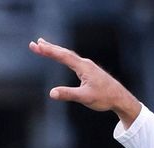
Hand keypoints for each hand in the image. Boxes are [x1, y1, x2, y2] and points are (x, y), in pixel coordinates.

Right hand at [28, 38, 142, 126]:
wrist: (120, 97)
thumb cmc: (104, 98)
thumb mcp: (85, 98)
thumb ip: (68, 94)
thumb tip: (51, 93)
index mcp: (83, 67)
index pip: (63, 56)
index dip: (49, 51)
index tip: (37, 46)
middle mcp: (85, 63)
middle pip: (64, 52)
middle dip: (48, 48)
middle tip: (34, 44)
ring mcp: (87, 66)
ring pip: (68, 55)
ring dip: (55, 50)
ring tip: (43, 45)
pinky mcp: (88, 70)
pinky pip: (72, 59)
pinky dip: (63, 56)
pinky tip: (60, 56)